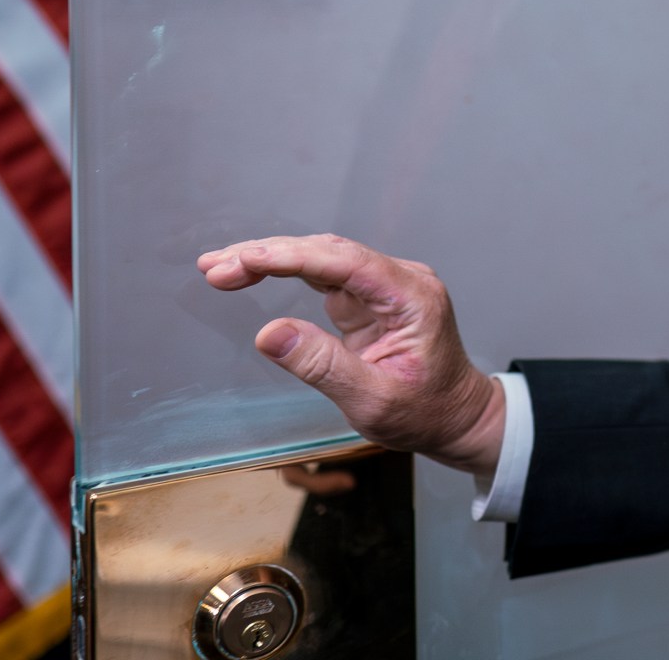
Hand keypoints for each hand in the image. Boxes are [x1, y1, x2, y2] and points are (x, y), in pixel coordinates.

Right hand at [196, 234, 506, 477]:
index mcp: (412, 298)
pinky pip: (324, 273)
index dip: (290, 256)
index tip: (243, 260)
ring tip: (218, 268)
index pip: (345, 262)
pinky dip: (286, 271)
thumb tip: (269, 333)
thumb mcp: (373, 401)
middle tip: (213, 267)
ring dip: (271, 258)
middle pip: (329, 251)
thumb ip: (322, 366)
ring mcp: (386, 286)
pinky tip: (251, 271)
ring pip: (322, 257)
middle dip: (269, 254)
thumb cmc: (424, 412)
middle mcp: (401, 281)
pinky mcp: (370, 297)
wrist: (456, 417)